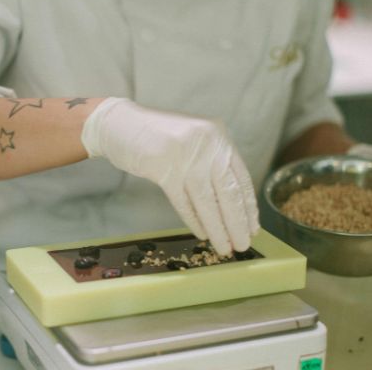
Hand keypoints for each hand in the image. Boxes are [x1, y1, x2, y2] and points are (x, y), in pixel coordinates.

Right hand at [82, 97, 258, 255]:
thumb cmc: (156, 135)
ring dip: (218, 228)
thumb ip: (211, 162)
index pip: (240, 178)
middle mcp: (207, 144)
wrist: (118, 124)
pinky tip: (202, 233)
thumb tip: (231, 203)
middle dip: (237, 223)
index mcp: (218, 136)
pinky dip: (194, 220)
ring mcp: (185, 155)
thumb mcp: (193, 141)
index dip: (248, 206)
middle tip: (243, 245)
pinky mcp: (163, 167)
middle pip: (228, 192)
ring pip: (207, 201)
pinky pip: (184, 201)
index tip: (253, 228)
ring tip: (224, 247)